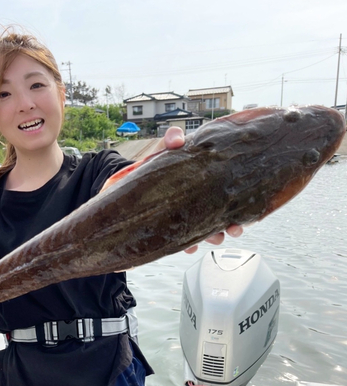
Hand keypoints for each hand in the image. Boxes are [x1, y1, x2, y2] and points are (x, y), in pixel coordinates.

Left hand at [156, 128, 243, 254]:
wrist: (140, 179)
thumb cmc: (162, 162)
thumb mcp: (169, 149)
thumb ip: (173, 140)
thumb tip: (176, 138)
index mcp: (211, 181)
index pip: (234, 192)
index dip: (243, 205)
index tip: (245, 211)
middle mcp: (207, 200)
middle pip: (227, 215)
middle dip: (234, 225)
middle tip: (234, 228)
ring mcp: (194, 215)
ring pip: (211, 230)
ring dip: (215, 236)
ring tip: (214, 238)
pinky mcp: (179, 227)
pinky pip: (187, 240)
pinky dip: (189, 245)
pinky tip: (189, 246)